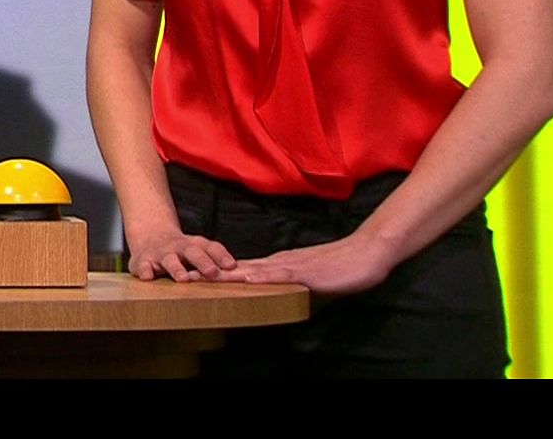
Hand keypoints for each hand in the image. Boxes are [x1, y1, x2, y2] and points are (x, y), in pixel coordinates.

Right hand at [126, 226, 236, 282]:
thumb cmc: (182, 250)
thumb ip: (216, 261)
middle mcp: (179, 247)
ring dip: (176, 268)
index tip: (232, 266)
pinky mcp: (142, 261)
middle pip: (193, 252)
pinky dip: (144, 270)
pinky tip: (147, 276)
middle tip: (212, 273)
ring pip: (169, 260)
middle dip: (203, 262)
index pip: (211, 248)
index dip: (222, 256)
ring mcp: (161, 254)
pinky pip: (143, 265)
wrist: (150, 236)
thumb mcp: (199, 251)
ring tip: (182, 279)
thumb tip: (243, 274)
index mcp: (195, 246)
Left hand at [210, 232, 393, 297]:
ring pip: (251, 270)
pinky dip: (259, 277)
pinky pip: (278, 274)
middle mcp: (279, 262)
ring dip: (226, 274)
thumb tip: (280, 299)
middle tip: (184, 275)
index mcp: (280, 264)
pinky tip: (244, 279)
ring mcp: (290, 265)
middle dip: (211, 272)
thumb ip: (294, 287)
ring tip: (202, 277)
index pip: (242, 269)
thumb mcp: (312, 282)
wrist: (367, 253)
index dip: (217, 273)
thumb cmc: (343, 268)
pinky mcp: (305, 272)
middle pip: (238, 267)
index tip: (195, 276)